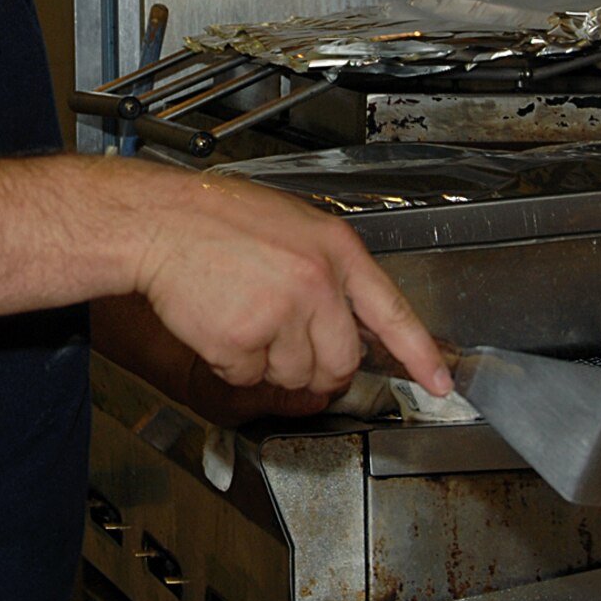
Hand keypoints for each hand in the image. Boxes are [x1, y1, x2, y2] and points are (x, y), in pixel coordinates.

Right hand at [131, 172, 451, 399]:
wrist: (160, 222)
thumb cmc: (219, 218)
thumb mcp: (295, 225)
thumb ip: (330, 271)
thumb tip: (352, 324)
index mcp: (335, 250)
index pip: (392, 311)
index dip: (420, 353)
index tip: (440, 382)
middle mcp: (316, 284)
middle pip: (340, 363)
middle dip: (317, 366)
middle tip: (285, 337)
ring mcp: (280, 315)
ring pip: (295, 376)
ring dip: (269, 362)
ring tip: (244, 313)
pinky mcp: (241, 342)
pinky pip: (249, 378)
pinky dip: (232, 363)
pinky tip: (220, 322)